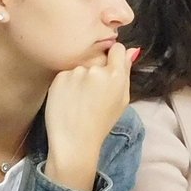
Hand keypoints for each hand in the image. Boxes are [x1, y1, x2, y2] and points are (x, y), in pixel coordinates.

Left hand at [41, 43, 137, 190]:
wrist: (74, 141)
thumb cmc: (101, 123)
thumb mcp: (122, 100)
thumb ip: (126, 72)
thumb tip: (132, 50)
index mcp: (115, 75)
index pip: (116, 49)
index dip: (114, 56)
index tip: (109, 68)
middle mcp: (95, 70)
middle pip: (97, 60)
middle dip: (96, 72)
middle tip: (92, 95)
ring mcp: (75, 73)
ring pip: (80, 68)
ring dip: (80, 79)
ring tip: (79, 100)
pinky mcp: (59, 78)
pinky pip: (66, 75)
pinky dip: (67, 84)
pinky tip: (68, 101)